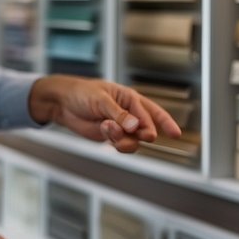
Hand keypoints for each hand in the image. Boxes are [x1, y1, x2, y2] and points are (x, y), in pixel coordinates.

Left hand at [27, 75, 180, 151]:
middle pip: (146, 129)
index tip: (175, 134)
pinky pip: (122, 145)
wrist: (63, 104)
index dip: (165, 123)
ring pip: (134, 141)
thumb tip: (135, 126)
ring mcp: (121, 127)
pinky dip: (116, 142)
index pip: (151, 112)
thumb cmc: (82, 93)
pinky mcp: (111, 137)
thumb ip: (119, 114)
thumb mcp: (100, 99)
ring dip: (124, 139)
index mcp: (130, 98)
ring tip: (108, 128)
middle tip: (138, 133)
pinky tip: (104, 131)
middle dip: (143, 134)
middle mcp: (129, 113)